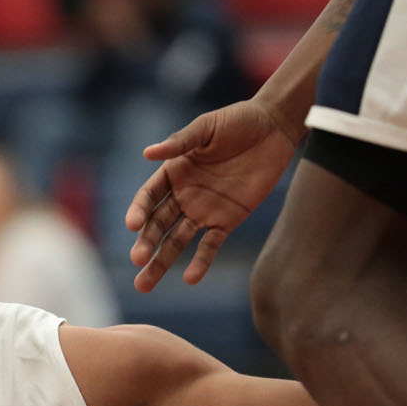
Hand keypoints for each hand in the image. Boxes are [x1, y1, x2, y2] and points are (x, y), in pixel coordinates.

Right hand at [126, 99, 298, 290]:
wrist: (274, 127)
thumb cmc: (237, 121)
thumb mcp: (207, 127)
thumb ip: (180, 142)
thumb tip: (147, 153)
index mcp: (172, 172)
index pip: (148, 197)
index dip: (139, 210)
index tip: (132, 225)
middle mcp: (183, 195)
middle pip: (158, 224)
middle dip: (146, 243)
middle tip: (137, 261)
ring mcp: (204, 210)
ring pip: (177, 241)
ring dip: (162, 262)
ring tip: (144, 284)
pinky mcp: (227, 220)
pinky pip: (210, 245)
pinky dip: (200, 261)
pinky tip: (190, 278)